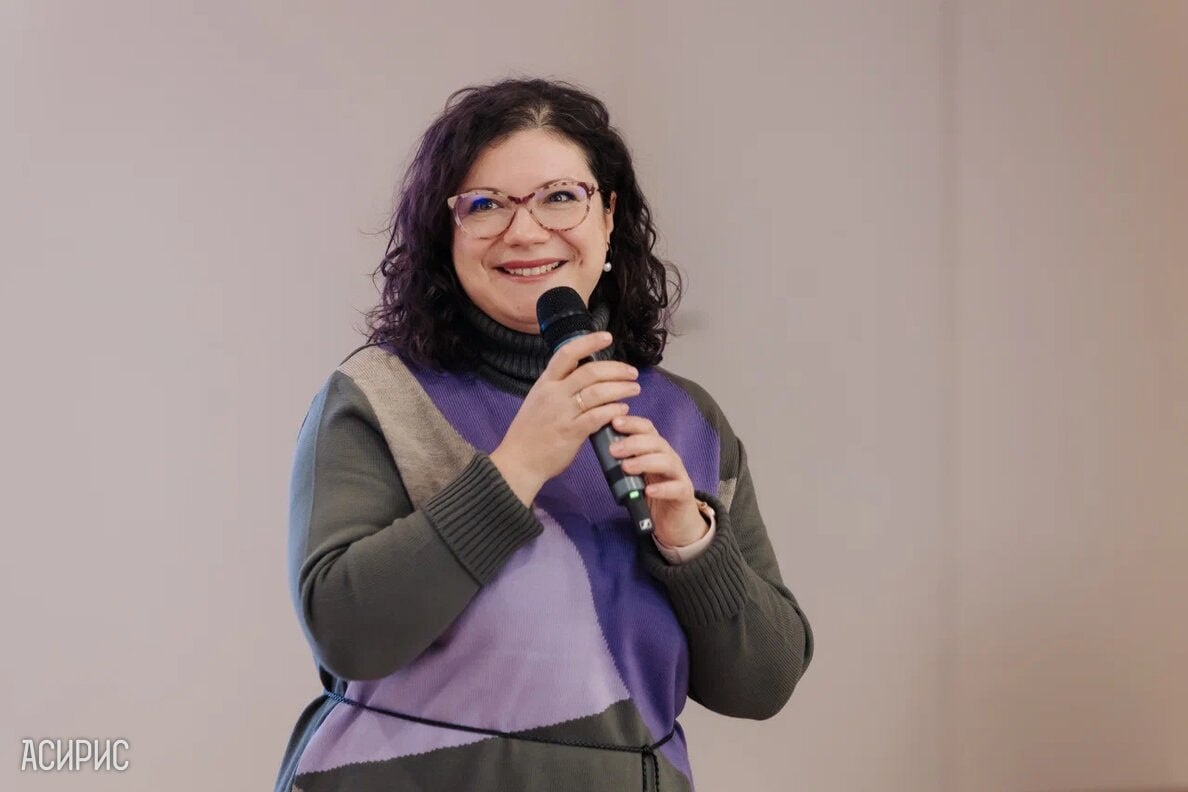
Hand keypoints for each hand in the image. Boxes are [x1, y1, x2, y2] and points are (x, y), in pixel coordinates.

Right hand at [490, 332, 640, 505]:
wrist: (519, 461)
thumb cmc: (531, 432)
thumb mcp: (539, 401)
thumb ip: (559, 387)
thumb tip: (585, 376)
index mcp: (545, 383)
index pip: (567, 354)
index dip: (588, 342)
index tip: (607, 337)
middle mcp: (553, 394)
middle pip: (590, 372)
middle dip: (616, 369)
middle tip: (632, 372)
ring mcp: (562, 413)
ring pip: (597, 392)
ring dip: (621, 388)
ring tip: (634, 389)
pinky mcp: (571, 432)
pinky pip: (597, 416)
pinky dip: (614, 410)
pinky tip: (623, 409)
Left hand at [607, 414, 707, 547]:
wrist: (675, 522)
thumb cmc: (652, 495)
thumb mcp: (635, 476)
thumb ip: (623, 462)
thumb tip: (602, 449)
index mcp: (656, 451)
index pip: (647, 430)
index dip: (632, 423)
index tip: (614, 422)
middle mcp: (669, 458)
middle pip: (656, 443)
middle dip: (634, 443)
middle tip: (614, 450)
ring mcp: (678, 475)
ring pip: (667, 462)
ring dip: (645, 462)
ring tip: (626, 467)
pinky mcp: (684, 494)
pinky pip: (676, 488)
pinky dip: (662, 489)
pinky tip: (648, 491)